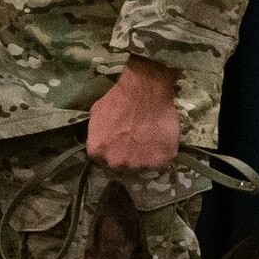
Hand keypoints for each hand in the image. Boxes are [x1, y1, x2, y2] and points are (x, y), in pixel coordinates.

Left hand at [87, 57, 181, 171]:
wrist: (145, 90)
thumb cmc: (119, 98)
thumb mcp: (96, 115)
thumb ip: (96, 135)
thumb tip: (101, 143)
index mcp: (98, 152)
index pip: (103, 162)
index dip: (113, 153)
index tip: (120, 146)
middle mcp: (116, 163)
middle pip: (122, 168)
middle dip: (127, 157)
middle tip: (135, 142)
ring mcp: (139, 164)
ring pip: (142, 167)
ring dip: (145, 157)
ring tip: (149, 140)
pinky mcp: (160, 161)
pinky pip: (161, 163)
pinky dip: (162, 154)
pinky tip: (161, 140)